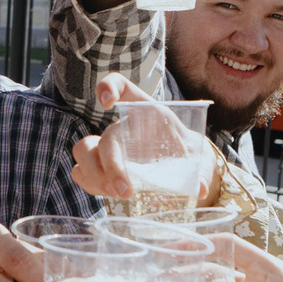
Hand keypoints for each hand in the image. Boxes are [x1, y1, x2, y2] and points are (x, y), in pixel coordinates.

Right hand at [68, 74, 219, 204]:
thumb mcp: (199, 159)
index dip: (109, 87)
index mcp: (146, 114)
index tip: (107, 103)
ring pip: (83, 151)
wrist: (184, 173)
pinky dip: (91, 184)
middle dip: (110, 164)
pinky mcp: (102, 170)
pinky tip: (109, 194)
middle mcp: (123, 129)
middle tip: (126, 189)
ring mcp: (109, 149)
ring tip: (118, 193)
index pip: (122, 87)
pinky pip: (81, 173)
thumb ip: (200, 170)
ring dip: (95, 175)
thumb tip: (201, 188)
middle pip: (104, 137)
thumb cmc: (189, 158)